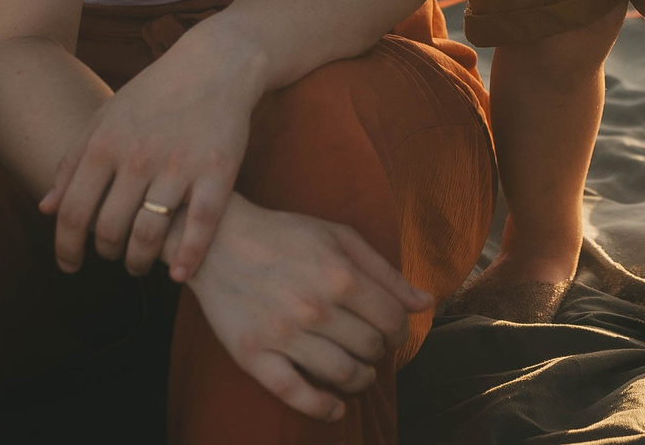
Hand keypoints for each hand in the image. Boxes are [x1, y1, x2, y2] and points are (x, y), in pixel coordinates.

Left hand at [40, 15, 265, 282]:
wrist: (216, 62)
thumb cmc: (155, 92)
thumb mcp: (106, 118)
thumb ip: (73, 162)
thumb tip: (45, 208)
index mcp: (105, 144)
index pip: (74, 213)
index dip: (66, 248)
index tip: (69, 266)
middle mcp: (138, 157)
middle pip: (110, 230)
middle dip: (107, 253)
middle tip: (113, 257)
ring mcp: (179, 165)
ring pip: (149, 235)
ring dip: (140, 261)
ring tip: (140, 265)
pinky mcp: (218, 170)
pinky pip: (201, 225)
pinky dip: (188, 257)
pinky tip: (179, 273)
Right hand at [187, 194, 433, 421]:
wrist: (217, 242)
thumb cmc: (285, 235)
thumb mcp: (339, 237)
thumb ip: (386, 272)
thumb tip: (426, 304)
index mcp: (340, 276)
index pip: (392, 320)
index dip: (399, 330)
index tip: (392, 330)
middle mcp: (315, 308)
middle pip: (370, 348)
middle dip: (379, 350)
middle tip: (372, 346)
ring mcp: (283, 335)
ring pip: (342, 374)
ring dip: (361, 379)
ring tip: (360, 373)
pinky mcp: (254, 356)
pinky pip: (294, 393)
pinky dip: (321, 408)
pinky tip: (336, 409)